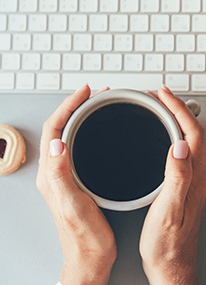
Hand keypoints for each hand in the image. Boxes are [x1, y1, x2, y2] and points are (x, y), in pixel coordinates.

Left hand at [37, 85, 116, 284]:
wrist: (88, 257)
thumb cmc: (83, 236)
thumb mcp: (72, 204)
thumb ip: (61, 174)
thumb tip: (56, 144)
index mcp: (50, 174)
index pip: (54, 130)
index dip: (67, 107)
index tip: (84, 93)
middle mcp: (52, 171)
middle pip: (57, 129)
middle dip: (72, 107)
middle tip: (90, 94)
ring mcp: (61, 175)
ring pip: (64, 135)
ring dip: (76, 117)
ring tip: (92, 105)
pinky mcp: (71, 179)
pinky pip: (72, 146)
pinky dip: (81, 131)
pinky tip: (92, 130)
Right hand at [140, 86, 205, 283]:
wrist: (170, 264)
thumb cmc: (167, 242)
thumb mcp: (169, 211)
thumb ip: (177, 178)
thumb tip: (180, 146)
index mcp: (196, 179)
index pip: (192, 134)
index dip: (177, 110)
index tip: (162, 95)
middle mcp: (198, 177)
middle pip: (194, 132)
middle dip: (176, 109)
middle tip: (159, 96)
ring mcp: (193, 181)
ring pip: (188, 140)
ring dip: (175, 120)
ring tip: (159, 109)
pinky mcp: (184, 186)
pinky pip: (181, 152)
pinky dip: (171, 135)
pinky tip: (160, 136)